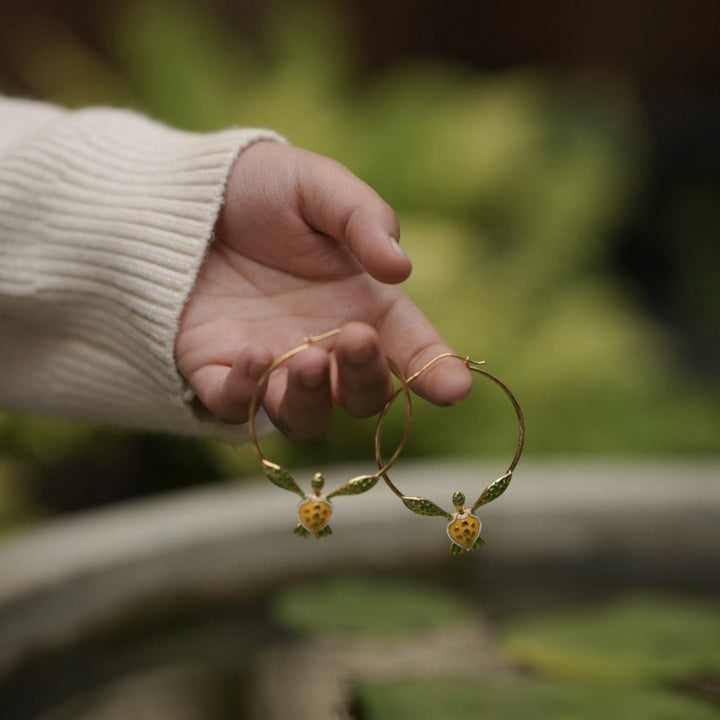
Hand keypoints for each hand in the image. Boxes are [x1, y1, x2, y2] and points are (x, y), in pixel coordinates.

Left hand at [175, 141, 471, 439]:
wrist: (181, 196)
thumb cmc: (261, 188)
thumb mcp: (317, 185)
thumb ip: (363, 219)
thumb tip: (400, 267)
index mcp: (363, 304)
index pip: (411, 349)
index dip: (437, 371)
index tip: (454, 388)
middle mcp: (325, 345)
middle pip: (362, 396)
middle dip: (366, 378)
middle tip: (356, 336)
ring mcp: (274, 365)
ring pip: (307, 418)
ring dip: (314, 399)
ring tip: (309, 358)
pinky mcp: (218, 373)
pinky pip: (237, 406)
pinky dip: (248, 393)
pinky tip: (253, 353)